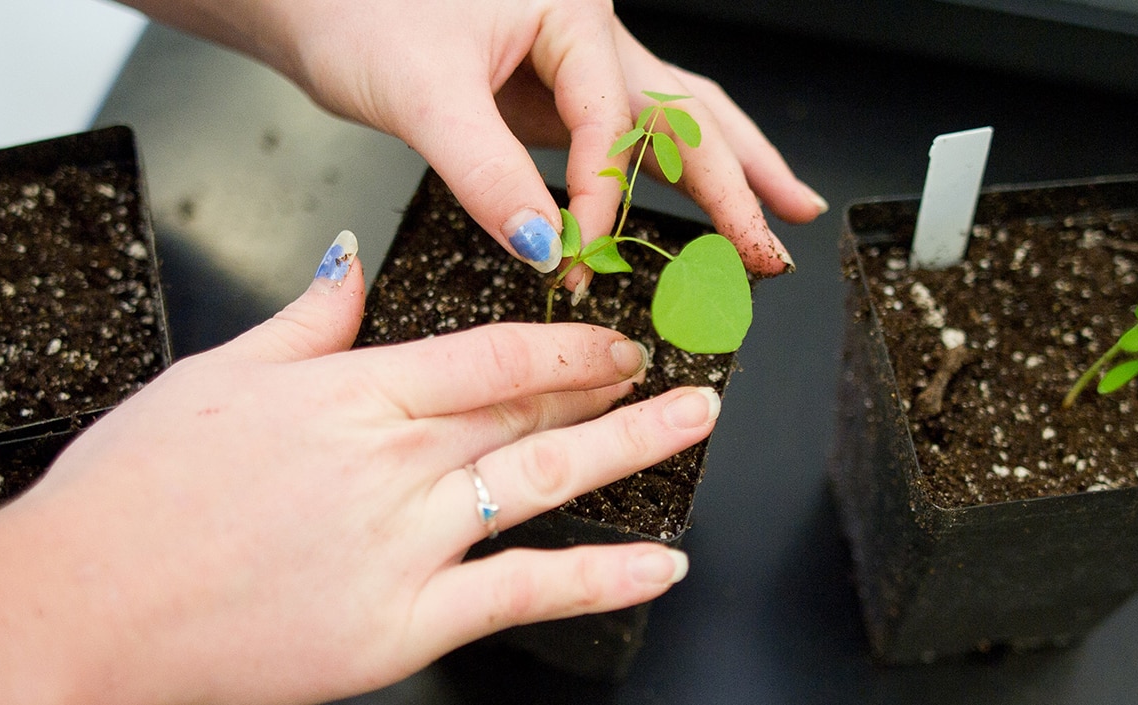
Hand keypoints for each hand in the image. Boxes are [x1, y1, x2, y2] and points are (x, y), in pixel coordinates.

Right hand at [0, 237, 716, 704]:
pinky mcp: (401, 624)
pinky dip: (601, 576)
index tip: (613, 338)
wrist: (75, 606)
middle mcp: (391, 459)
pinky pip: (525, 591)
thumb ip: (306, 321)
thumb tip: (353, 266)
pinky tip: (660, 565)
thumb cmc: (126, 500)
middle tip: (675, 372)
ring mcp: (404, 542)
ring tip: (691, 428)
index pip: (492, 354)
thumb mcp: (213, 378)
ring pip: (545, 483)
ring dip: (631, 452)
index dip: (567, 345)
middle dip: (613, 387)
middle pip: (530, 411)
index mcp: (349, 391)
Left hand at [124, 0, 825, 279]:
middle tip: (774, 245)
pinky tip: (698, 204)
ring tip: (782, 217)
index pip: (613, 119)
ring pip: (673, 117)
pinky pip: (627, 138)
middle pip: (684, 109)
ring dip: (728, 170)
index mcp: (567, 12)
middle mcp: (584, 32)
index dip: (606, 192)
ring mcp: (572, 64)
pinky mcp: (549, 94)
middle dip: (737, 180)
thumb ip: (486, 175)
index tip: (585, 250)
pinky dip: (667, 175)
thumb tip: (544, 245)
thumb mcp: (421, 96)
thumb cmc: (354, 11)